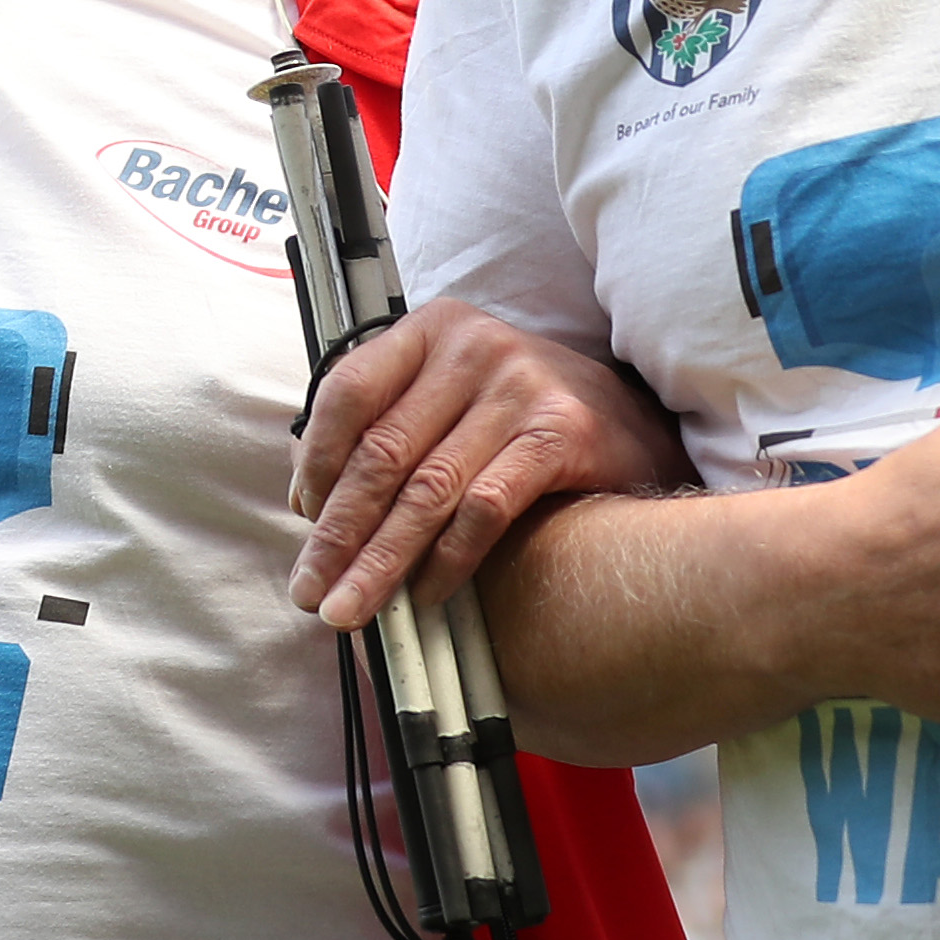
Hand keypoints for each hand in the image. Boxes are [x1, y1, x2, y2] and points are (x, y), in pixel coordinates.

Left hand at [287, 303, 682, 624]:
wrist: (636, 425)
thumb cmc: (524, 417)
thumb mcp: (452, 397)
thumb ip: (388, 429)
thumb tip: (309, 504)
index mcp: (432, 330)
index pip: (348, 391)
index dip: (317, 462)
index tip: (304, 521)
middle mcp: (473, 348)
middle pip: (382, 452)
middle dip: (338, 533)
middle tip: (310, 589)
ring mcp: (520, 386)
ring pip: (427, 489)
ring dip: (381, 561)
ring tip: (352, 608)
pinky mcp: (560, 432)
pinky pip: (484, 508)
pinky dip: (449, 560)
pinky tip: (428, 595)